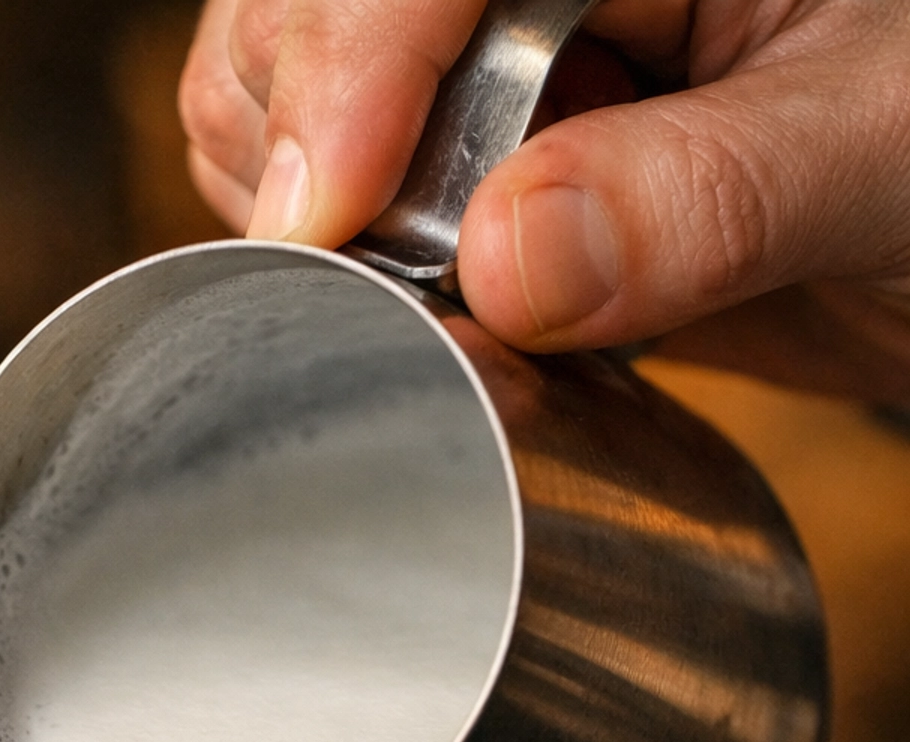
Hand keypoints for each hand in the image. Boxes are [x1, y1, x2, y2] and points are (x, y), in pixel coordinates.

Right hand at [179, 0, 909, 397]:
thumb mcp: (874, 147)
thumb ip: (708, 197)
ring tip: (455, 304)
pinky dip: (350, 283)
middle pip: (306, 20)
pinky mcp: (467, 166)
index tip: (320, 216)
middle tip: (417, 282)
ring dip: (326, 231)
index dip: (346, 64)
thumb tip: (507, 263)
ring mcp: (486, 67)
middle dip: (318, 149)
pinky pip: (340, 212)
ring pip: (283, 111)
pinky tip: (457, 319)